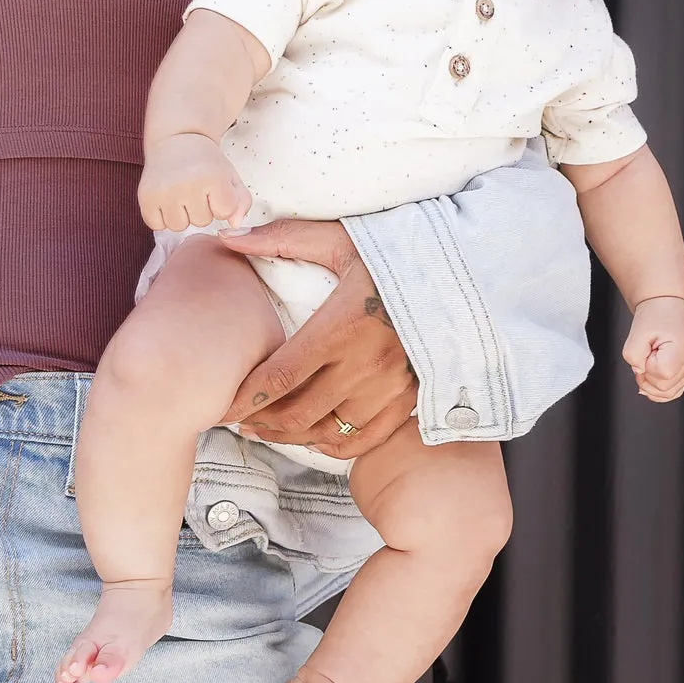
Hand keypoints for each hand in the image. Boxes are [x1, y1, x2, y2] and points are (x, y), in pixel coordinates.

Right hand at [138, 133, 251, 232]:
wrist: (176, 139)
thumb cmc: (207, 162)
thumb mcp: (230, 176)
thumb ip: (242, 202)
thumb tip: (235, 225)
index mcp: (212, 177)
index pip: (224, 213)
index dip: (221, 203)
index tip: (214, 187)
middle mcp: (187, 183)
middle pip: (201, 221)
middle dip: (201, 208)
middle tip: (195, 187)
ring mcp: (164, 191)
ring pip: (178, 226)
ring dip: (181, 215)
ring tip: (181, 193)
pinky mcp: (145, 196)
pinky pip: (156, 225)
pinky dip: (161, 217)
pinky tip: (166, 198)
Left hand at [219, 220, 415, 455]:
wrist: (460, 276)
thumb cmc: (395, 254)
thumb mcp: (339, 240)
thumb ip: (283, 239)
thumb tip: (230, 237)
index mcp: (341, 326)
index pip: (281, 375)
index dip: (247, 396)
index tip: (223, 404)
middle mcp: (365, 365)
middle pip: (299, 411)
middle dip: (262, 420)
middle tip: (239, 418)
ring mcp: (389, 388)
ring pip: (328, 431)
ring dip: (291, 436)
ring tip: (266, 429)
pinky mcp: (408, 400)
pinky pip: (364, 439)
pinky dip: (333, 445)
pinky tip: (312, 437)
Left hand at [624, 295, 683, 400]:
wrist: (666, 307)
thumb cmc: (654, 316)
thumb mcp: (637, 332)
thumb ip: (633, 355)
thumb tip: (639, 372)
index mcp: (681, 349)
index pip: (662, 374)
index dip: (648, 366)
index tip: (646, 351)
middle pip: (664, 388)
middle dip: (647, 377)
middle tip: (643, 357)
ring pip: (669, 393)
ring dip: (651, 384)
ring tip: (647, 364)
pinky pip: (673, 391)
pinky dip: (659, 389)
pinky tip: (650, 377)